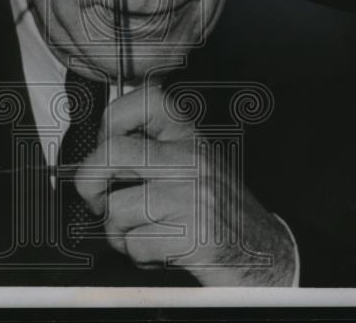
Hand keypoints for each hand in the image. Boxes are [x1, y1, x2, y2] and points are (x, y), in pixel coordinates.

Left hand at [74, 84, 296, 285]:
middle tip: (97, 199)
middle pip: (111, 153)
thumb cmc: (220, 211)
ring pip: (117, 208)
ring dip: (119, 232)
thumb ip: (153, 151)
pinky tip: (161, 251)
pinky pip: (136, 245)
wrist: (266, 253)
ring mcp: (193, 196)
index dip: (111, 120)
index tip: (106, 146)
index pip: (144, 99)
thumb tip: (97, 151)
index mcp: (190, 137)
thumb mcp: (191, 166)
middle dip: (89, 182)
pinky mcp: (194, 236)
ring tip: (143, 233)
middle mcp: (192, 159)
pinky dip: (140, 256)